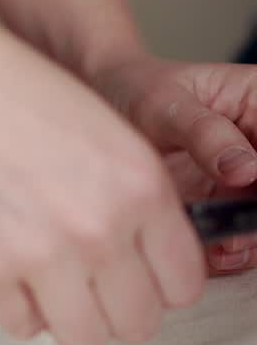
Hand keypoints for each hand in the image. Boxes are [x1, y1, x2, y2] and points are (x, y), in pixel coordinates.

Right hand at [0, 11, 206, 344]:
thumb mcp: (89, 121)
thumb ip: (122, 188)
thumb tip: (129, 246)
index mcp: (137, 181)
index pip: (182, 279)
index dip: (154, 282)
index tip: (132, 277)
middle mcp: (99, 226)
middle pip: (137, 321)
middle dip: (112, 308)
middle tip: (83, 286)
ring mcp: (40, 257)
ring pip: (82, 339)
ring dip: (64, 317)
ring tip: (38, 284)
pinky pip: (19, 326)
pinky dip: (10, 306)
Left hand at [92, 56, 256, 274]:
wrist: (103, 103)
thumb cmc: (136, 90)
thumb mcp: (166, 105)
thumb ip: (206, 135)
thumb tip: (248, 170)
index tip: (247, 192)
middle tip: (236, 238)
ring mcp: (248, 175)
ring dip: (252, 242)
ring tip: (225, 249)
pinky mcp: (226, 202)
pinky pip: (242, 236)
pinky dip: (233, 252)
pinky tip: (213, 254)